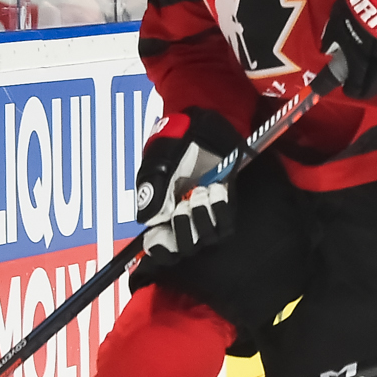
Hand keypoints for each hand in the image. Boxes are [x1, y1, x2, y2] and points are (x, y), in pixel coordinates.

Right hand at [127, 108, 238, 284]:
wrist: (201, 127)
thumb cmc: (176, 145)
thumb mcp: (158, 165)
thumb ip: (152, 193)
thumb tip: (150, 222)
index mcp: (162, 212)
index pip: (160, 247)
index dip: (159, 249)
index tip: (158, 238)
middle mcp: (185, 218)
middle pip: (184, 247)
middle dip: (183, 229)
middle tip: (181, 205)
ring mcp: (207, 214)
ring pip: (205, 237)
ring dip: (201, 218)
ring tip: (199, 192)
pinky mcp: (226, 205)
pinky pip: (226, 223)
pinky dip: (220, 209)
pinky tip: (216, 190)